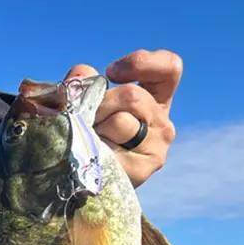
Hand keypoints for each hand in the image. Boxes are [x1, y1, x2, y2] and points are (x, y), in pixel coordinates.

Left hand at [63, 49, 183, 186]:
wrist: (74, 181)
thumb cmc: (79, 134)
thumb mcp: (81, 102)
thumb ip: (81, 82)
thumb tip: (81, 74)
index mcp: (155, 99)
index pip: (169, 68)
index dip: (142, 63)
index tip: (111, 73)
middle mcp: (162, 122)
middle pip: (132, 95)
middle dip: (99, 105)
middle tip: (86, 122)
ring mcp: (156, 147)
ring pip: (120, 122)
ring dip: (93, 128)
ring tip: (88, 142)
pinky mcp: (143, 168)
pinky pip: (112, 148)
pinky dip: (93, 150)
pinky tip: (91, 158)